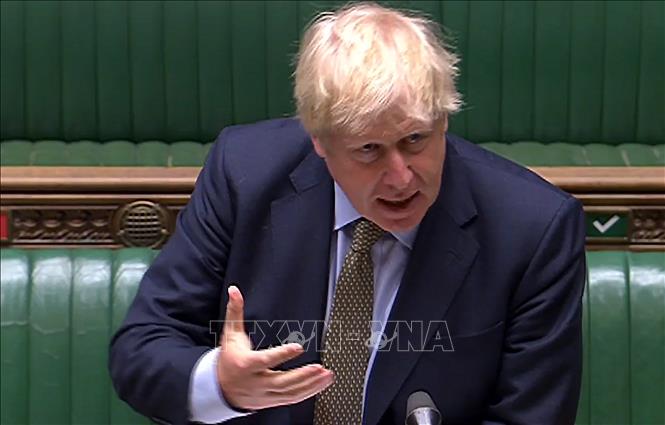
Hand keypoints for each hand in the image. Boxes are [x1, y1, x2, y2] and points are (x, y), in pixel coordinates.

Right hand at [217, 285, 333, 410]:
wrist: (221, 389)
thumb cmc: (229, 359)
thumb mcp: (230, 334)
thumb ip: (235, 312)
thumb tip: (234, 291)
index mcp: (246, 365)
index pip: (265, 360)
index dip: (281, 354)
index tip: (298, 347)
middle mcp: (256, 383)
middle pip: (282, 382)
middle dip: (302, 376)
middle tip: (320, 367)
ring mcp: (265, 394)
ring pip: (290, 393)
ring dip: (311, 385)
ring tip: (327, 375)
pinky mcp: (272, 400)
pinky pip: (292, 399)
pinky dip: (309, 392)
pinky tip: (321, 383)